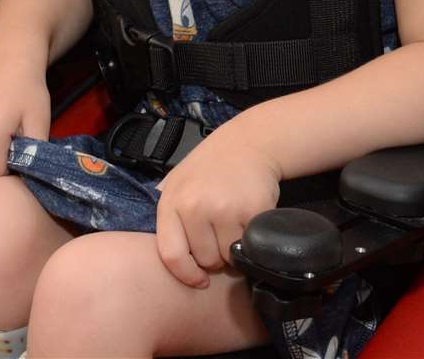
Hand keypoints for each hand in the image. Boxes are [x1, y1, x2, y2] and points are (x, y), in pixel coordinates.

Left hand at [154, 125, 281, 288]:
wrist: (248, 143)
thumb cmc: (209, 168)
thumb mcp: (177, 184)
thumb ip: (170, 217)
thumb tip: (172, 260)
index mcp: (172, 202)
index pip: (171, 255)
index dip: (186, 275)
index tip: (199, 280)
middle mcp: (195, 206)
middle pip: (206, 260)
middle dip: (215, 256)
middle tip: (220, 236)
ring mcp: (225, 209)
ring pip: (230, 257)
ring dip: (234, 249)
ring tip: (233, 226)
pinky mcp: (253, 211)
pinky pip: (251, 245)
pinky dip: (252, 240)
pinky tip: (248, 220)